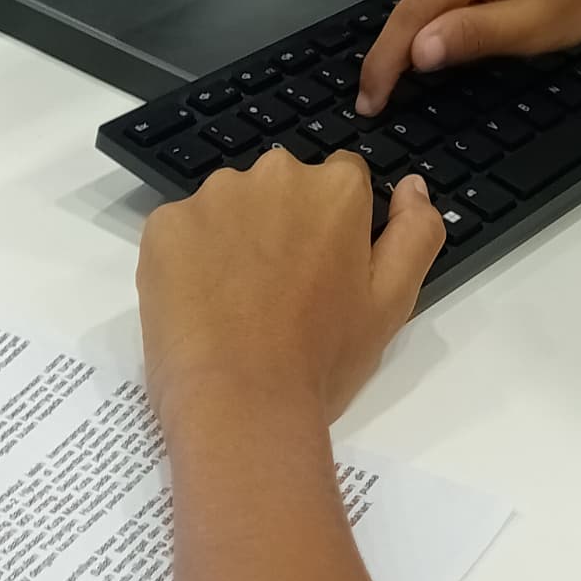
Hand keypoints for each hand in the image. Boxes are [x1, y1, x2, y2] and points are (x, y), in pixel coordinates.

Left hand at [137, 150, 443, 429]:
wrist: (239, 406)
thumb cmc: (321, 361)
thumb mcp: (392, 304)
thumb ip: (416, 233)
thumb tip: (412, 186)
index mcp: (335, 188)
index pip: (341, 182)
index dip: (334, 229)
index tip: (323, 273)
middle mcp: (275, 173)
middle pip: (283, 188)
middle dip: (284, 227)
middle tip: (280, 295)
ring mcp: (213, 196)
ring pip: (231, 207)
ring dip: (235, 239)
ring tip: (237, 306)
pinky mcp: (165, 224)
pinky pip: (182, 230)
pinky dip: (189, 259)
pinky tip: (201, 306)